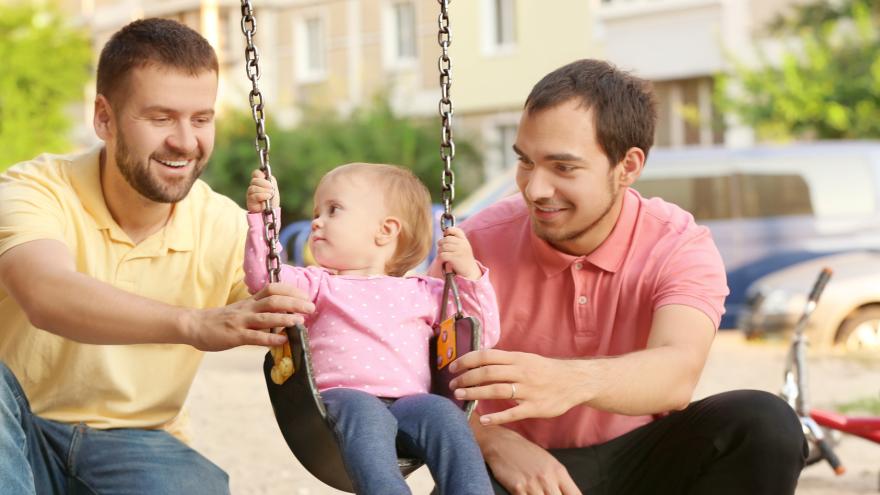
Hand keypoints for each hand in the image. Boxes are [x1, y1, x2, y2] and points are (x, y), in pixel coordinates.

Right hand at [183, 283, 313, 350]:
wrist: (194, 325)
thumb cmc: (220, 320)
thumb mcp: (241, 309)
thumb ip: (259, 310)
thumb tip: (282, 314)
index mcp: (250, 301)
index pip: (273, 288)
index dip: (291, 290)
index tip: (305, 295)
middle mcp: (247, 308)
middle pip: (274, 300)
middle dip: (295, 302)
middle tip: (311, 307)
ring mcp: (241, 322)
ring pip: (266, 317)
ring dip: (285, 319)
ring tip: (300, 321)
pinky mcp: (234, 336)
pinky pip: (255, 337)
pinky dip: (270, 339)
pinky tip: (282, 341)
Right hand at [246, 169, 278, 212]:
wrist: (271, 212)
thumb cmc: (272, 200)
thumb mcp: (274, 188)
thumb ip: (270, 180)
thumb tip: (265, 175)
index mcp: (259, 182)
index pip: (255, 173)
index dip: (260, 174)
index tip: (265, 177)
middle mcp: (253, 187)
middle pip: (254, 180)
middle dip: (264, 184)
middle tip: (272, 189)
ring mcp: (250, 194)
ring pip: (253, 188)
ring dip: (265, 191)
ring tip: (270, 195)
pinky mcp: (249, 201)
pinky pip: (254, 195)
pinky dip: (263, 196)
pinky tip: (267, 197)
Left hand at [436, 227, 480, 279]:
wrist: (470, 272)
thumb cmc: (463, 259)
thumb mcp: (462, 247)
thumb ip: (455, 241)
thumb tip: (444, 235)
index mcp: (464, 240)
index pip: (454, 230)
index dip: (447, 232)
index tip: (445, 237)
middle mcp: (462, 244)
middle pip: (445, 239)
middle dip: (441, 245)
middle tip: (443, 250)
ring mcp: (459, 251)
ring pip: (442, 247)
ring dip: (440, 252)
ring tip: (443, 256)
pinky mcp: (455, 258)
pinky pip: (442, 255)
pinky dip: (440, 258)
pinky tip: (444, 261)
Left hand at [449, 349, 584, 424]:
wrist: (575, 381)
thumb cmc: (545, 370)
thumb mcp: (526, 359)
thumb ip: (504, 361)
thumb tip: (477, 361)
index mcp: (518, 358)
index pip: (486, 355)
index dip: (467, 360)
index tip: (452, 367)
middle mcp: (521, 372)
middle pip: (488, 373)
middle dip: (466, 378)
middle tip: (452, 385)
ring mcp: (529, 390)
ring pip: (497, 390)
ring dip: (475, 394)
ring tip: (460, 396)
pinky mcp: (536, 407)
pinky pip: (513, 413)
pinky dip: (496, 417)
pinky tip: (483, 420)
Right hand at [478, 425, 580, 494]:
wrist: (502, 443)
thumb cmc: (526, 453)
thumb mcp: (549, 463)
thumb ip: (560, 481)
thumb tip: (567, 494)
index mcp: (559, 471)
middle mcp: (548, 478)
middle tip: (548, 494)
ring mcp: (533, 484)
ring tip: (536, 493)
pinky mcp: (518, 488)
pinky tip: (525, 494)